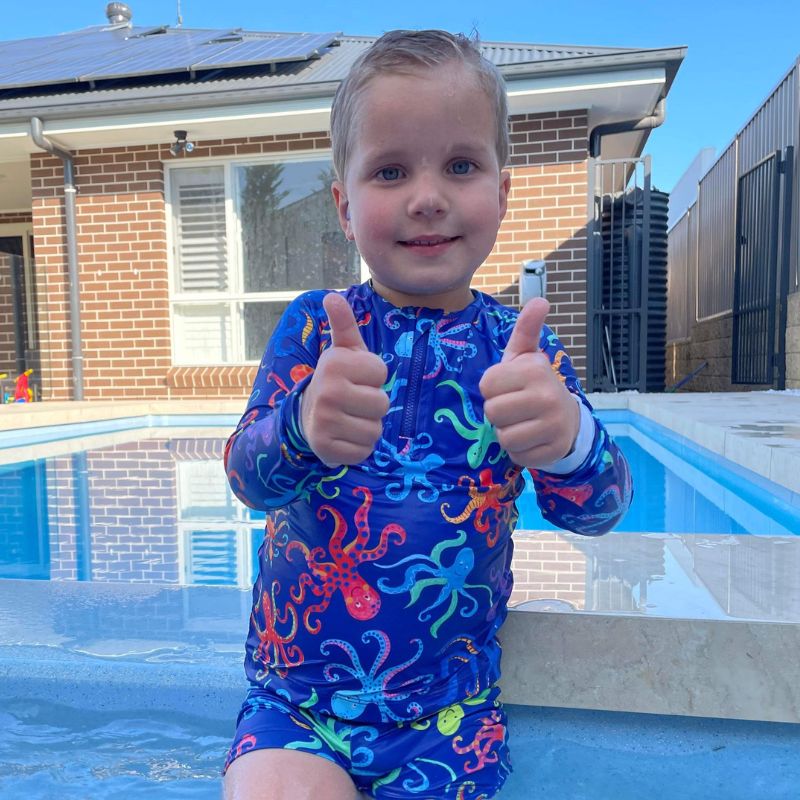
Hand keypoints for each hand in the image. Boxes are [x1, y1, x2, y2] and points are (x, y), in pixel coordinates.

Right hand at [301, 293, 388, 466]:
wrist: (306, 417)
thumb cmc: (336, 380)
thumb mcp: (342, 351)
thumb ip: (343, 324)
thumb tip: (332, 297)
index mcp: (333, 363)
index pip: (381, 372)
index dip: (373, 377)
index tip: (355, 378)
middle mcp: (327, 392)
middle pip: (382, 403)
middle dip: (372, 404)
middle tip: (352, 401)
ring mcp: (325, 422)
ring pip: (376, 430)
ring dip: (367, 426)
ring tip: (348, 418)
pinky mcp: (326, 449)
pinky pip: (364, 451)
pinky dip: (358, 447)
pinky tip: (343, 437)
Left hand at [479, 298, 579, 468]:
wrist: (567, 420)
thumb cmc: (535, 386)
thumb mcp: (526, 357)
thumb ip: (526, 330)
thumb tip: (540, 300)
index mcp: (535, 370)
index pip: (486, 386)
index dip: (493, 389)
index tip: (509, 388)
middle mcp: (547, 396)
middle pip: (492, 412)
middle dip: (499, 412)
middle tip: (516, 408)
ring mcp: (552, 426)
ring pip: (503, 436)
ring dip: (507, 433)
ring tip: (523, 423)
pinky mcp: (552, 452)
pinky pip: (517, 455)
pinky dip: (519, 451)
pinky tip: (532, 439)